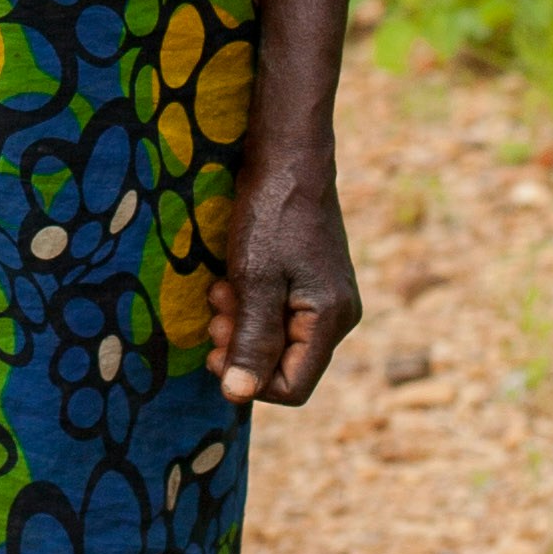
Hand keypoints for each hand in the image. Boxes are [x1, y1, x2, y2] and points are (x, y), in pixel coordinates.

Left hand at [206, 124, 361, 408]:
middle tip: (214, 313)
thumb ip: (250, 341)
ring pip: (276, 339)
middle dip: (240, 346)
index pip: (292, 388)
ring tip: (220, 290)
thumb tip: (238, 395)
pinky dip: (250, 305)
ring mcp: (327, 299)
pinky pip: (278, 314)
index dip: (249, 379)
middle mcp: (337, 317)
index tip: (214, 351)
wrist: (289, 158)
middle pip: (283, 365)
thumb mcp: (254, 282)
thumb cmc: (272, 216)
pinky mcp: (313, 283)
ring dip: (240, 324)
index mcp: (331, 321)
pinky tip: (232, 281)